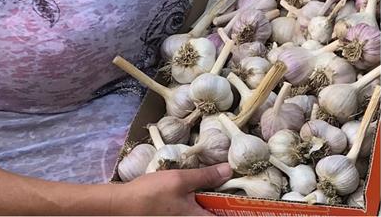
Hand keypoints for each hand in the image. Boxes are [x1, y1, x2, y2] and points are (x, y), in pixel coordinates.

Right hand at [112, 162, 232, 215]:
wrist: (125, 204)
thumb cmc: (153, 193)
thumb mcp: (181, 180)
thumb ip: (206, 176)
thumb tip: (228, 169)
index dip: (240, 212)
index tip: (255, 204)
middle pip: (216, 215)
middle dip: (227, 205)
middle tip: (237, 189)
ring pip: (205, 212)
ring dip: (213, 203)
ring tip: (220, 186)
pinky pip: (196, 212)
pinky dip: (201, 202)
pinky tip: (200, 189)